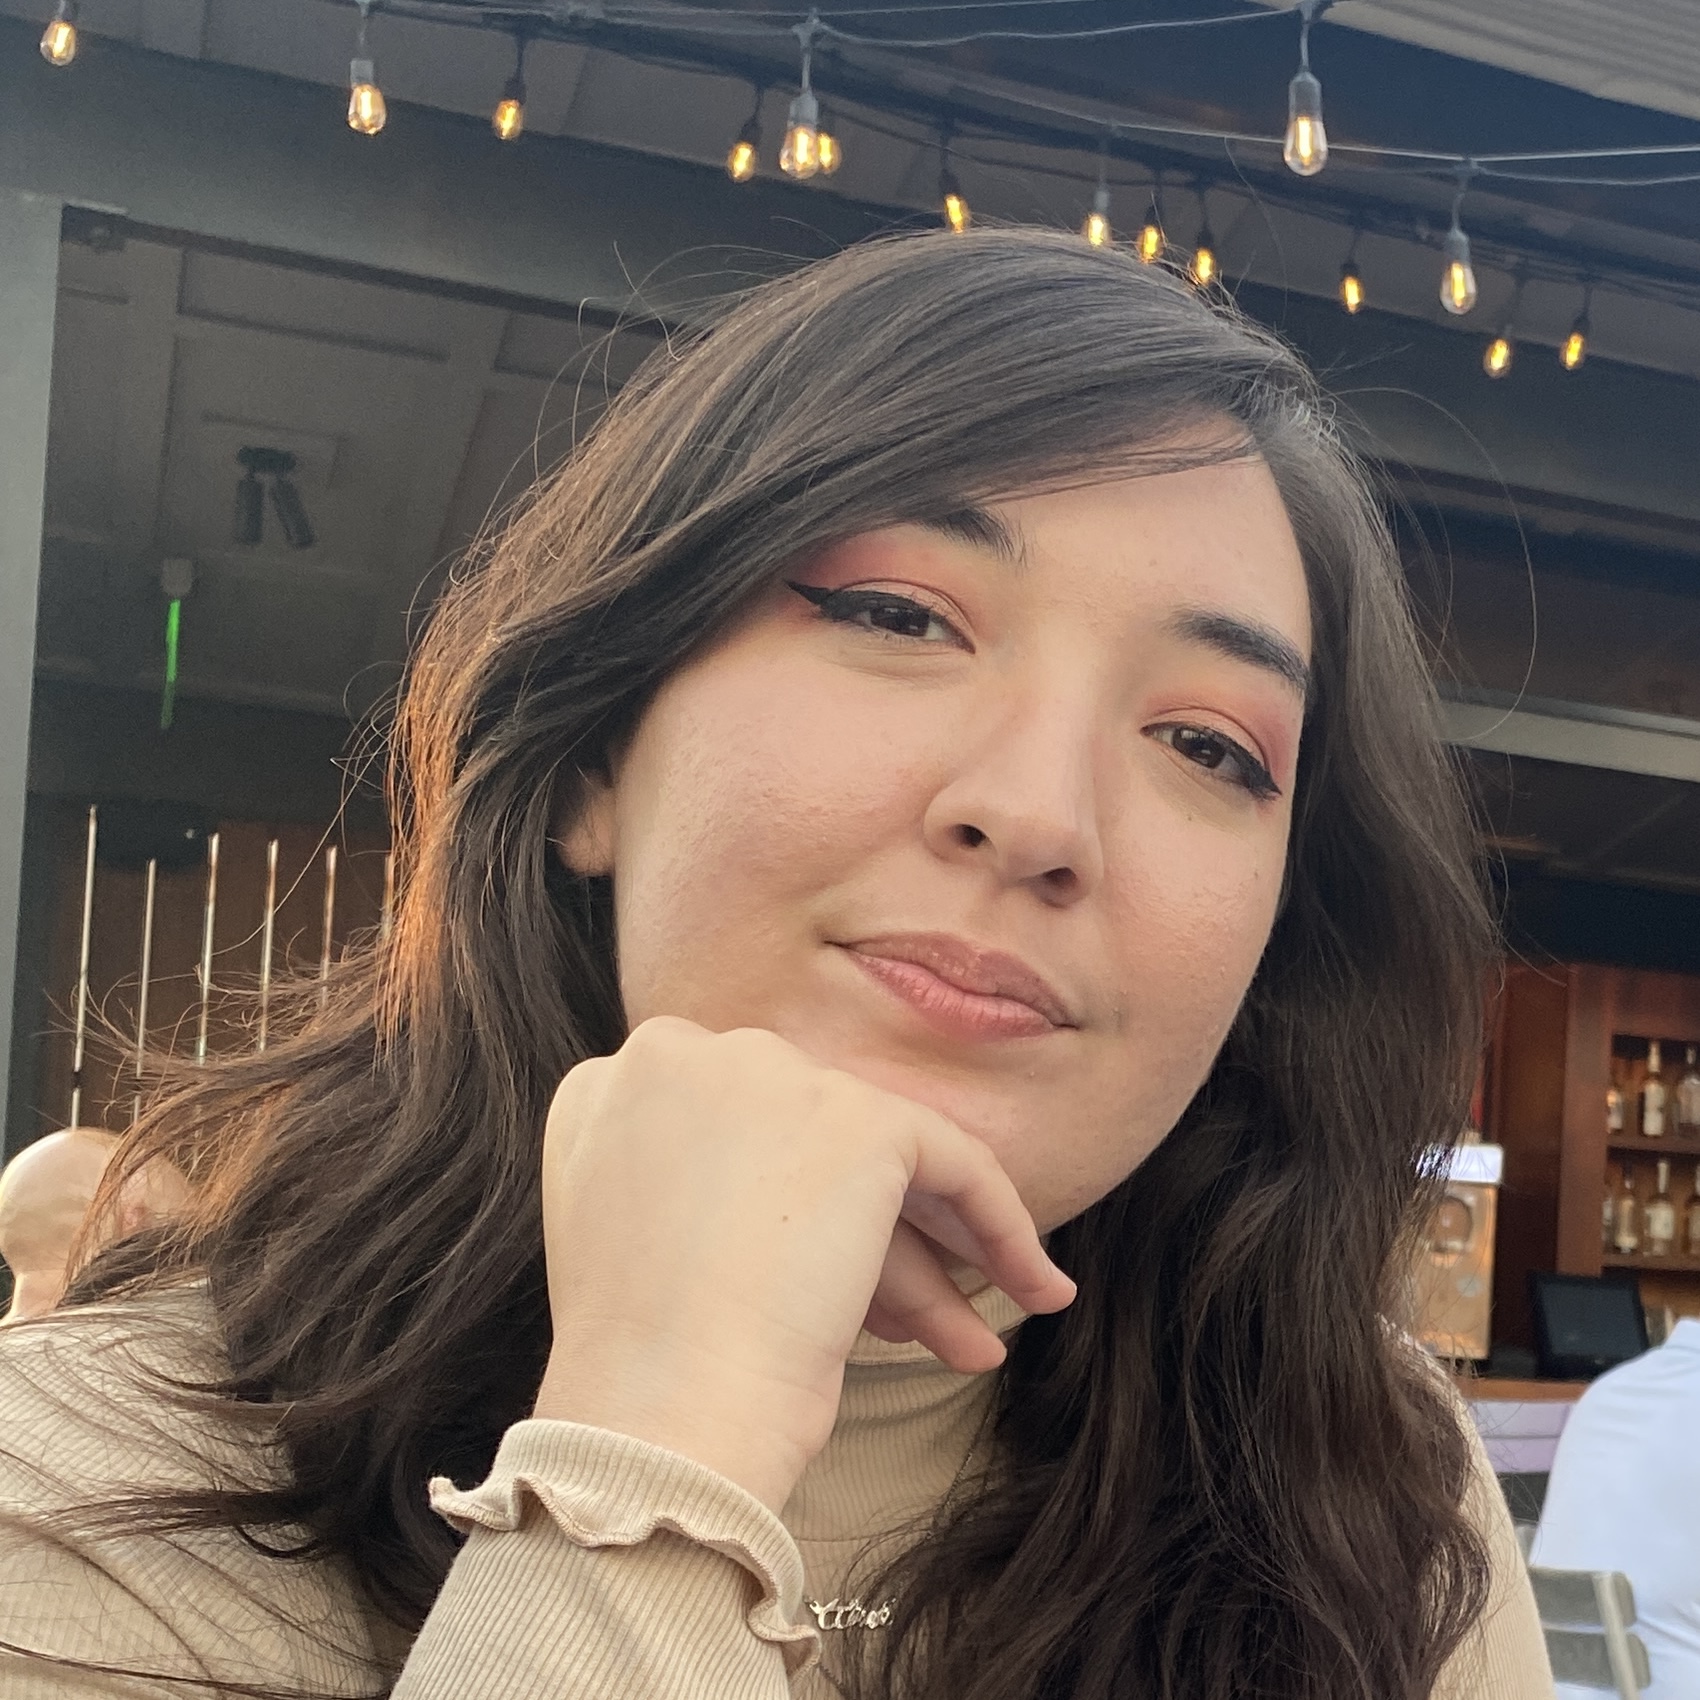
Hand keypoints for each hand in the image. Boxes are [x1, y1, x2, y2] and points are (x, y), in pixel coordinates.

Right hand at [530, 1017, 1075, 1512]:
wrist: (658, 1407)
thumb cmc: (635, 1366)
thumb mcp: (629, 1236)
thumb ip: (682, 1177)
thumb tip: (773, 1191)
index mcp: (613, 1083)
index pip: (731, 1131)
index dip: (781, 1207)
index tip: (816, 1282)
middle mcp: (686, 1055)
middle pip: (806, 1140)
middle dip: (863, 1232)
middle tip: (911, 1318)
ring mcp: (773, 1076)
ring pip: (880, 1157)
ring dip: (934, 1250)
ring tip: (977, 1332)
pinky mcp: (857, 1118)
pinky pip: (955, 1161)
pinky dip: (1001, 1223)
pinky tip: (1030, 1283)